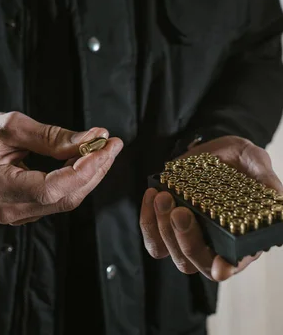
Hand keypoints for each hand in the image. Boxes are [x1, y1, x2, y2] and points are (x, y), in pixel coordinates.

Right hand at [0, 111, 122, 224]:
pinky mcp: (26, 211)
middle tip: (112, 143)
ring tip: (104, 148)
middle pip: (65, 197)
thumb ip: (51, 136)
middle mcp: (8, 209)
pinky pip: (59, 199)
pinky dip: (77, 179)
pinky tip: (86, 159)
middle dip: (95, 169)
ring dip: (90, 174)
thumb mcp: (12, 126)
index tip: (105, 146)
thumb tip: (91, 140)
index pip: (51, 188)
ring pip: (66, 200)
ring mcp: (17, 215)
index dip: (84, 169)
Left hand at [140, 135, 282, 281]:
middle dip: (185, 240)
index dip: (224, 269)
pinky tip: (152, 194)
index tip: (219, 266)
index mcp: (239, 239)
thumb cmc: (244, 162)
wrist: (217, 149)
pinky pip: (152, 237)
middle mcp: (213, 244)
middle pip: (194, 262)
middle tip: (180, 211)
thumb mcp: (258, 165)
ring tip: (163, 197)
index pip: (231, 265)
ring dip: (162, 228)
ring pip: (169, 252)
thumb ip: (268, 184)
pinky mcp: (167, 223)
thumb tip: (281, 202)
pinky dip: (147, 220)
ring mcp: (188, 235)